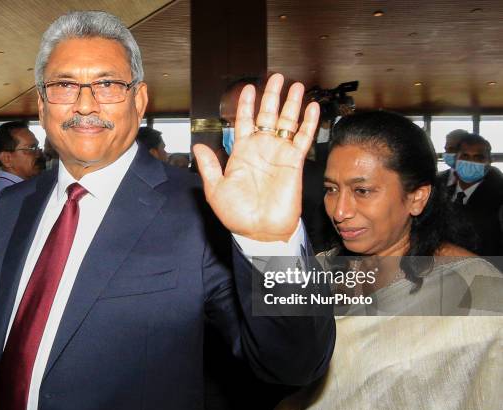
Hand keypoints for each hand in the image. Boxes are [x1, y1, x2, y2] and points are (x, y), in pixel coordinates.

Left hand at [194, 74, 319, 241]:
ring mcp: (279, 154)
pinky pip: (303, 138)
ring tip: (296, 86)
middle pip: (267, 115)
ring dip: (291, 104)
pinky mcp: (294, 162)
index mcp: (242, 152)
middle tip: (276, 77)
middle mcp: (261, 149)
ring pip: (287, 122)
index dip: (246, 104)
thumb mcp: (216, 189)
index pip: (244, 121)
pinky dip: (308, 123)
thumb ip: (209, 166)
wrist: (260, 231)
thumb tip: (198, 146)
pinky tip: (312, 108)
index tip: (248, 88)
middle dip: (272, 95)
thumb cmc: (238, 215)